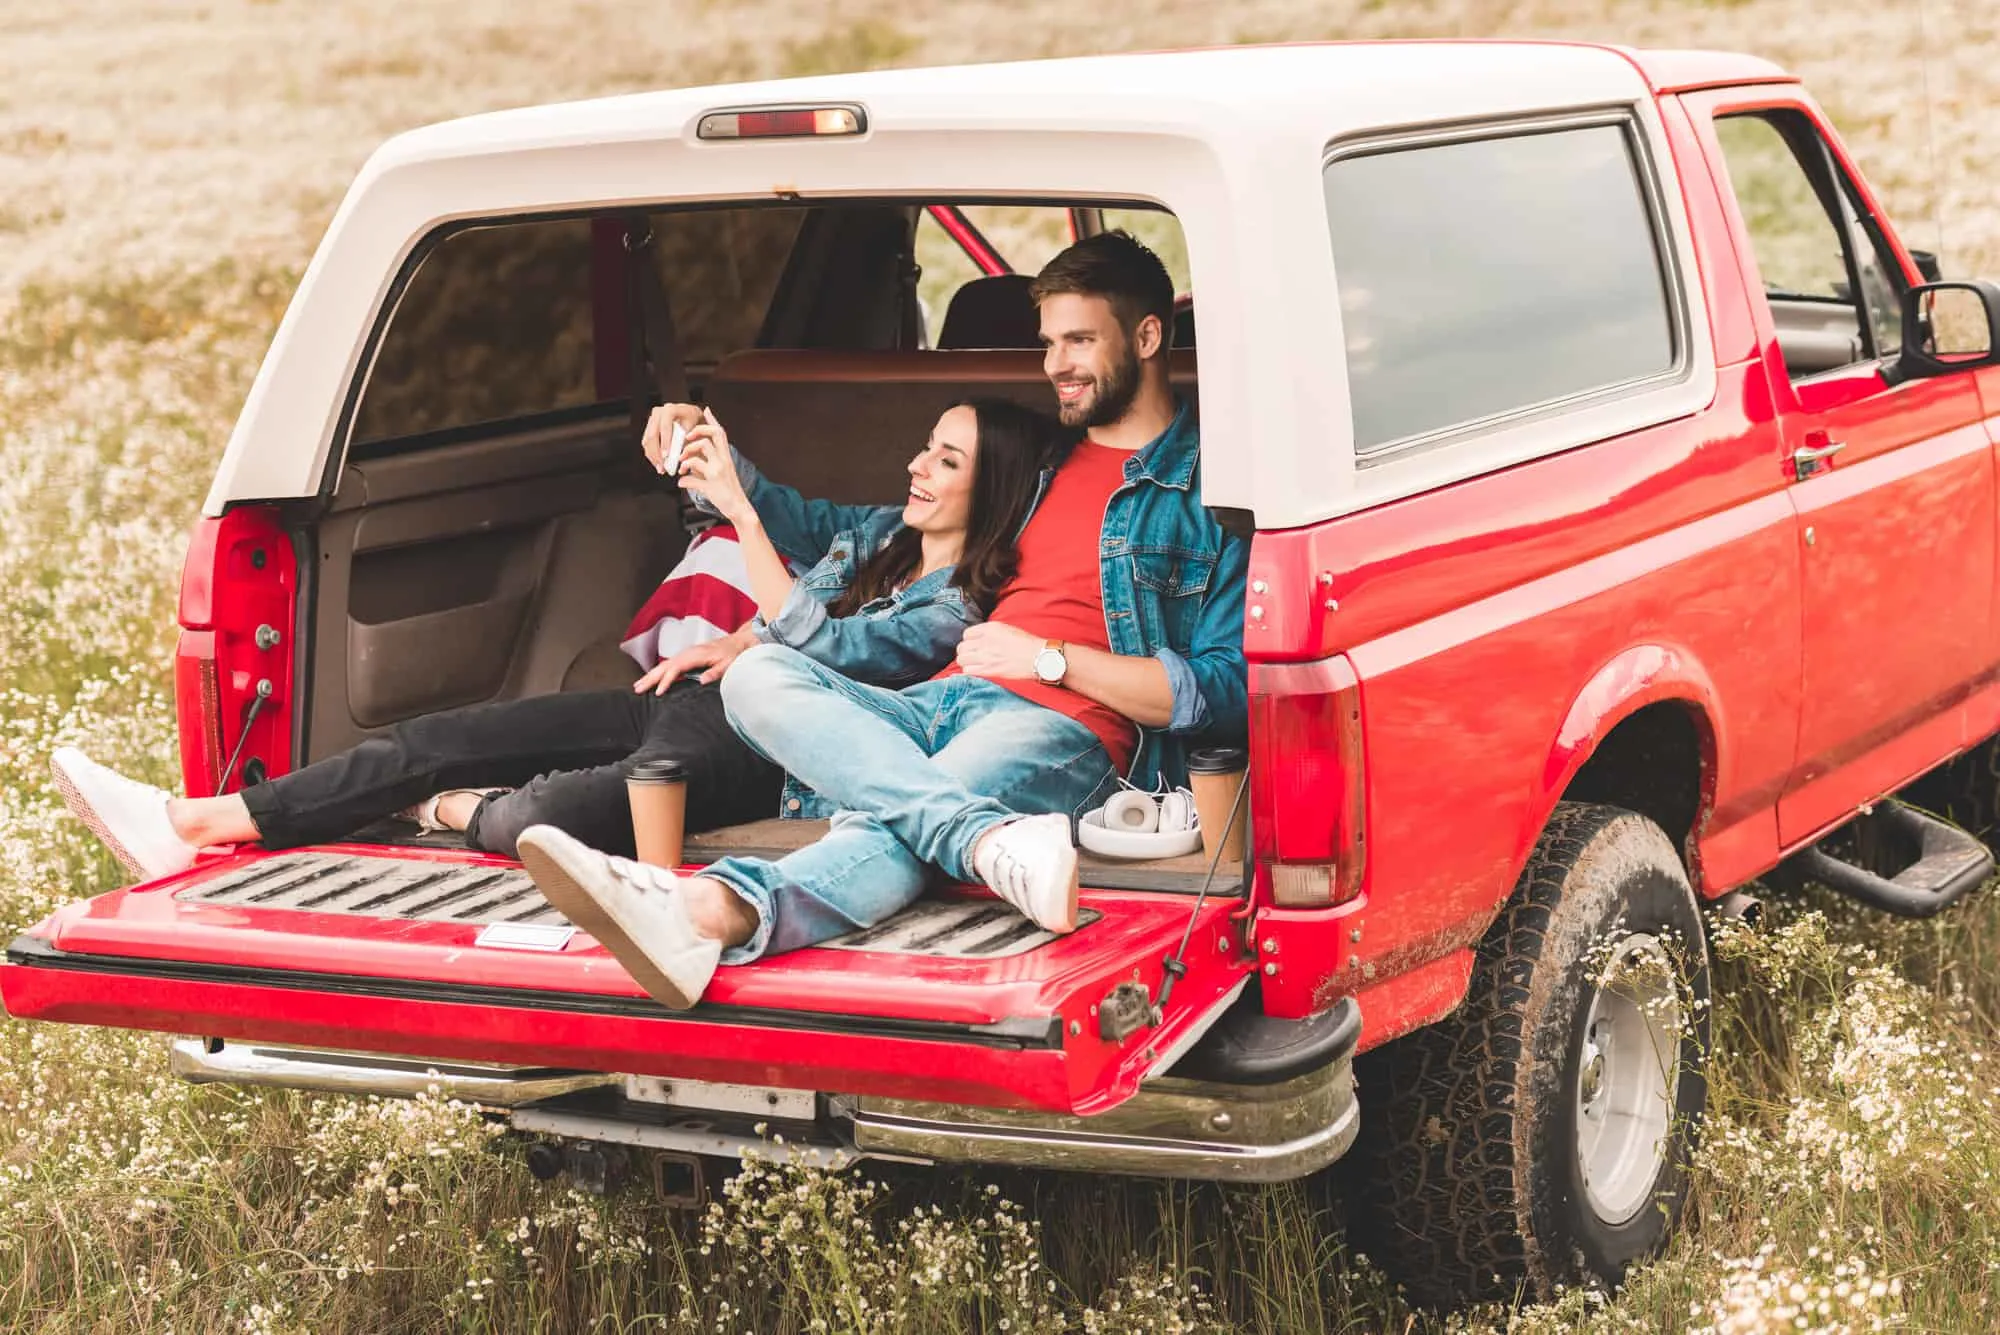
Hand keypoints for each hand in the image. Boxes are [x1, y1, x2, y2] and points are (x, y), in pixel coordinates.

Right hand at [633, 628, 758, 694]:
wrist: (738, 642)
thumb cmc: (733, 654)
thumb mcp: (728, 664)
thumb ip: (715, 672)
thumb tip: (702, 681)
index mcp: (696, 655)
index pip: (676, 668)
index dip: (666, 680)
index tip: (658, 692)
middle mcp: (688, 653)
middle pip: (665, 665)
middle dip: (651, 677)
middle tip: (637, 688)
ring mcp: (687, 654)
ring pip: (665, 665)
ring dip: (651, 675)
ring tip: (638, 685)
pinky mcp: (688, 656)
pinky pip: (670, 665)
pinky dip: (659, 672)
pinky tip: (653, 679)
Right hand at [641, 403, 702, 474]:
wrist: (690, 415)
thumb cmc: (695, 421)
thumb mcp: (694, 428)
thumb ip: (686, 440)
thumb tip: (678, 456)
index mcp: (670, 409)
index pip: (665, 428)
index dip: (665, 443)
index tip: (666, 456)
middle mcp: (658, 412)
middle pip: (652, 435)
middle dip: (656, 453)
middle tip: (662, 467)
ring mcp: (652, 419)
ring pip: (647, 440)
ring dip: (653, 456)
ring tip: (660, 469)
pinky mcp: (649, 427)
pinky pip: (647, 442)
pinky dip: (651, 454)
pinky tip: (658, 464)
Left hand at [676, 409, 753, 523]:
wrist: (739, 508)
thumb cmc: (729, 491)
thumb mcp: (721, 473)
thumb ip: (707, 464)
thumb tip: (690, 463)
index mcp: (726, 457)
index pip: (721, 433)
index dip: (713, 420)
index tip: (705, 410)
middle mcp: (723, 461)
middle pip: (713, 435)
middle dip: (697, 433)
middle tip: (687, 439)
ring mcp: (717, 473)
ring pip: (699, 455)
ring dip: (686, 459)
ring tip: (682, 466)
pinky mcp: (711, 487)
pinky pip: (691, 480)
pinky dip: (683, 481)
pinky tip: (682, 483)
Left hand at [953, 621, 1044, 679]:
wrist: (1038, 657)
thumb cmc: (1027, 643)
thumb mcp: (1007, 629)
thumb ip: (991, 632)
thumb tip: (979, 638)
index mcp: (990, 628)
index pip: (967, 634)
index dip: (969, 641)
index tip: (974, 645)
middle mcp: (985, 641)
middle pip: (962, 647)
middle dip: (965, 651)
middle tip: (972, 655)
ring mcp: (986, 656)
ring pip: (962, 659)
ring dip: (966, 662)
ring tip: (973, 664)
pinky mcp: (989, 670)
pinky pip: (968, 671)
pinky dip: (969, 672)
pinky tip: (976, 671)